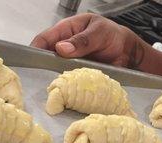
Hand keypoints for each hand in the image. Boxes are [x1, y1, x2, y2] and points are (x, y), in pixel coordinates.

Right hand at [30, 13, 161, 81]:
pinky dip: (66, 87)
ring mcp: (70, 63)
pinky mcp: (77, 76)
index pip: (45, 38)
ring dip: (54, 79)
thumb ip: (82, 41)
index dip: (36, 49)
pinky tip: (64, 93)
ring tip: (51, 89)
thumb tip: (61, 49)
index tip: (31, 61)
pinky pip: (68, 82)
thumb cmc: (114, 37)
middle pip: (47, 57)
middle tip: (40, 79)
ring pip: (56, 71)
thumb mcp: (100, 34)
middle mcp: (65, 47)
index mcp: (67, 30)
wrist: (129, 53)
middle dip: (42, 67)